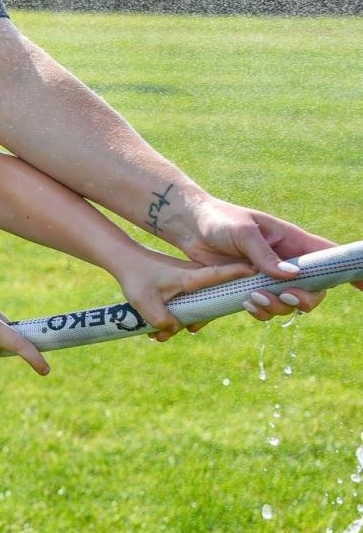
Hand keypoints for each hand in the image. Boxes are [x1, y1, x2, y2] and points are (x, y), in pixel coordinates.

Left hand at [111, 247, 256, 340]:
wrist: (123, 261)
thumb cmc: (135, 276)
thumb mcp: (144, 301)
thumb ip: (161, 319)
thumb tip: (176, 329)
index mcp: (192, 278)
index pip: (224, 276)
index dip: (243, 278)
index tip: (265, 276)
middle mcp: (196, 279)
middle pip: (214, 303)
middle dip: (201, 321)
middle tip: (189, 330)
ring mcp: (189, 284)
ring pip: (198, 309)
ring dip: (181, 324)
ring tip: (159, 334)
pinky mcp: (181, 287)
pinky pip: (187, 307)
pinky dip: (173, 320)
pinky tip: (154, 330)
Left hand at [167, 197, 339, 319]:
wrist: (188, 227)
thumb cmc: (217, 220)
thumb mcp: (242, 232)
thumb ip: (264, 254)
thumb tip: (291, 276)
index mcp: (292, 241)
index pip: (329, 257)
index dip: (349, 272)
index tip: (362, 287)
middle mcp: (286, 261)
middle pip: (314, 290)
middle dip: (304, 300)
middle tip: (285, 297)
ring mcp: (268, 276)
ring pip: (289, 303)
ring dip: (278, 308)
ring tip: (253, 299)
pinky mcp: (250, 287)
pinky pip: (266, 307)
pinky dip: (261, 311)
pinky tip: (246, 305)